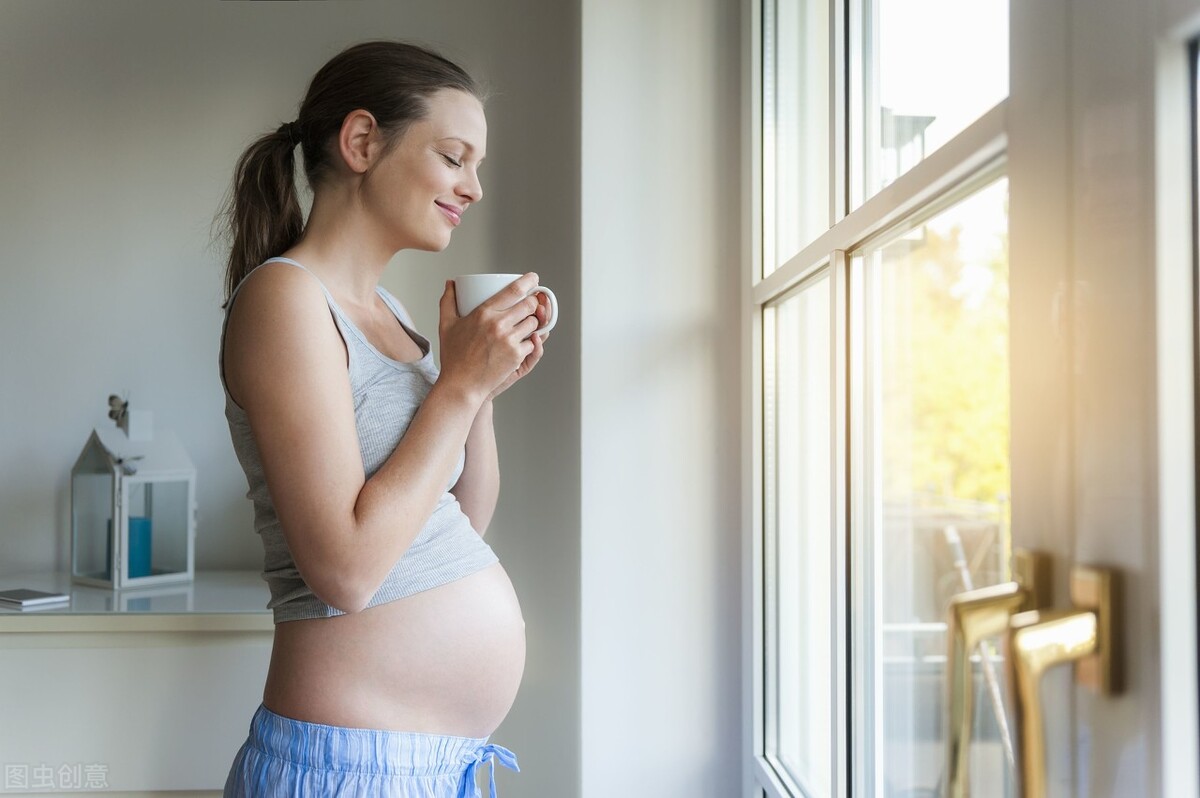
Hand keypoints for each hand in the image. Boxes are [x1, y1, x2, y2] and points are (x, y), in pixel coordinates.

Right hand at [437, 273, 546, 402]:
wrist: (461, 386)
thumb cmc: (453, 356)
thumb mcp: (446, 325)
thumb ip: (448, 301)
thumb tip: (450, 283)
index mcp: (484, 313)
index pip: (514, 290)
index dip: (528, 282)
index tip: (534, 279)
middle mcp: (499, 324)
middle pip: (529, 305)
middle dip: (533, 303)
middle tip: (530, 305)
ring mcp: (509, 341)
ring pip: (534, 324)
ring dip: (533, 323)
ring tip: (525, 325)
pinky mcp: (516, 356)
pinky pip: (532, 343)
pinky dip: (530, 342)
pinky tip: (522, 343)